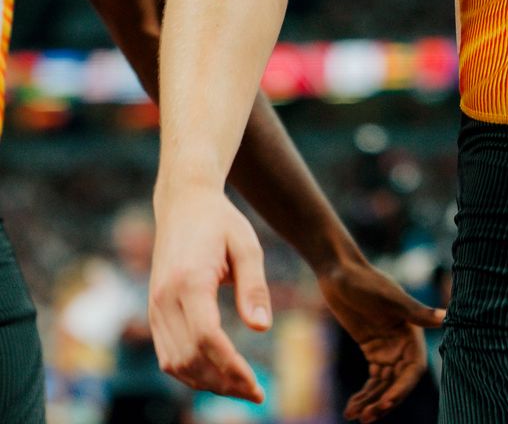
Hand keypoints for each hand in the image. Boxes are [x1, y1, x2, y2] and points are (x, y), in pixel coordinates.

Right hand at [150, 186, 272, 403]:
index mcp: (188, 282)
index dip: (231, 367)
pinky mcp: (154, 311)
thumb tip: (262, 328)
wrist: (183, 204)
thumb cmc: (221, 223)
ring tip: (240, 389)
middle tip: (255, 394)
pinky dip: (189, 371)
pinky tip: (216, 376)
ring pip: (173, 362)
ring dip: (205, 382)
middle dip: (222, 383)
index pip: (207, 338)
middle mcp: (164, 299)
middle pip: (189, 358)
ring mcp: (154, 307)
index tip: (256, 386)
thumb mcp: (248, 246)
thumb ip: (254, 287)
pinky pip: (167, 353)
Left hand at [316, 255, 445, 421]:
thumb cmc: (366, 281)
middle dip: (384, 401)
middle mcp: (403, 343)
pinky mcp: (372, 348)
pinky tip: (351, 405)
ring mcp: (387, 347)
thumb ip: (416, 312)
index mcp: (412, 332)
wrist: (340, 272)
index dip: (401, 390)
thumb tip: (446, 319)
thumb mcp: (389, 298)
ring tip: (352, 415)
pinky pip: (372, 378)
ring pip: (384, 384)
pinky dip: (363, 393)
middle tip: (365, 418)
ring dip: (371, 401)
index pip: (413, 370)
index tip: (383, 405)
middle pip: (398, 382)